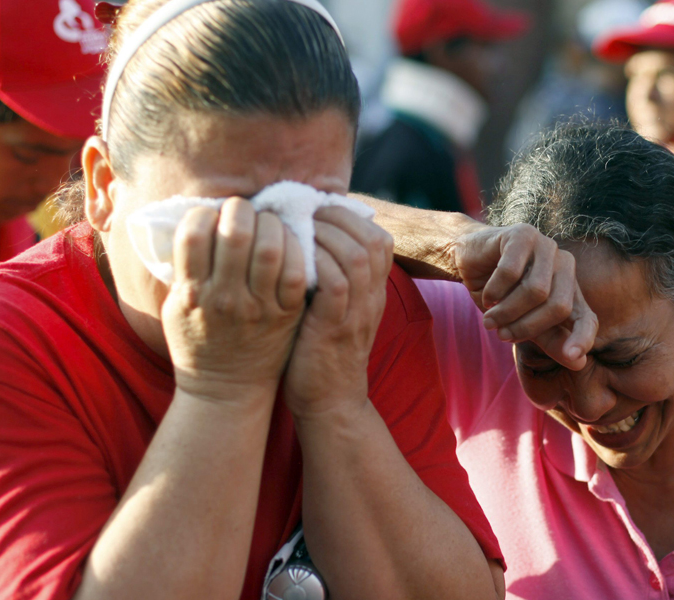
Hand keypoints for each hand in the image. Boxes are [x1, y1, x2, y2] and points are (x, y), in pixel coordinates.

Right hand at [162, 198, 307, 404]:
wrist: (226, 389)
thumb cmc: (197, 341)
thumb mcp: (175, 306)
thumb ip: (183, 268)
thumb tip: (195, 220)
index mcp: (192, 292)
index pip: (194, 232)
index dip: (205, 213)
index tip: (212, 216)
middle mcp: (225, 298)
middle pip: (236, 233)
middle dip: (241, 210)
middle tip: (244, 212)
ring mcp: (259, 307)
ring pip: (271, 247)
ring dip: (271, 224)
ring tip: (268, 224)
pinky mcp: (287, 313)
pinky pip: (297, 270)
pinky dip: (296, 248)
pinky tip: (289, 244)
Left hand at [283, 206, 393, 419]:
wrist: (330, 404)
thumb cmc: (320, 352)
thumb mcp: (335, 310)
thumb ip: (331, 277)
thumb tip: (305, 237)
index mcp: (374, 292)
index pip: (380, 239)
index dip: (350, 218)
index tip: (318, 212)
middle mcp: (372, 298)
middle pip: (372, 239)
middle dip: (336, 218)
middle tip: (304, 214)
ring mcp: (358, 313)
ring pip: (355, 255)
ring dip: (324, 235)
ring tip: (296, 231)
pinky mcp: (336, 327)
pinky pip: (336, 283)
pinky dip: (316, 263)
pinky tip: (293, 259)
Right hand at [453, 224, 595, 369]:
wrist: (471, 262)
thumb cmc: (500, 294)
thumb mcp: (524, 323)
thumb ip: (550, 340)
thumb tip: (579, 363)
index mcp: (570, 289)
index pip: (587, 317)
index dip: (583, 337)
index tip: (573, 357)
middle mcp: (565, 265)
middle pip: (559, 306)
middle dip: (526, 327)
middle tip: (500, 334)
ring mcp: (546, 246)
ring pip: (536, 291)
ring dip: (506, 311)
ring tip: (490, 317)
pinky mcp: (523, 234)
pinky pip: (511, 272)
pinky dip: (495, 290)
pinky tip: (487, 293)